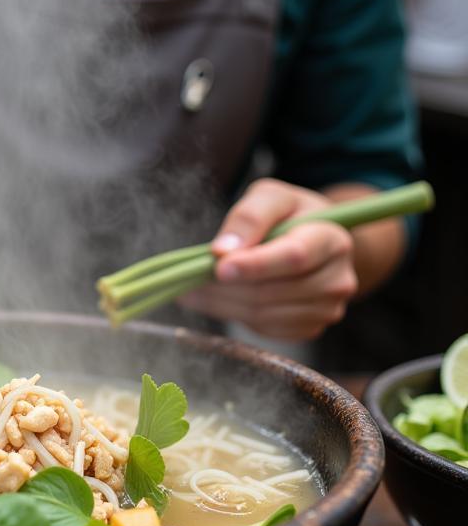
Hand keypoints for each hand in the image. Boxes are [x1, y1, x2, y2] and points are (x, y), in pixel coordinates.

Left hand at [178, 178, 357, 340]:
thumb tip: (222, 251)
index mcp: (332, 240)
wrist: (314, 240)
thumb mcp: (270, 196)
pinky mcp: (309, 328)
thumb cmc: (289, 214)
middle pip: (271, 291)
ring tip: (194, 288)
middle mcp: (338, 279)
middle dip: (224, 286)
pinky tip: (219, 298)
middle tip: (186, 280)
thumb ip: (249, 215)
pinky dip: (233, 314)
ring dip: (222, 303)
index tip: (218, 266)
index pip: (293, 257)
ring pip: (262, 314)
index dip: (254, 265)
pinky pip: (263, 328)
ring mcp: (326, 309)